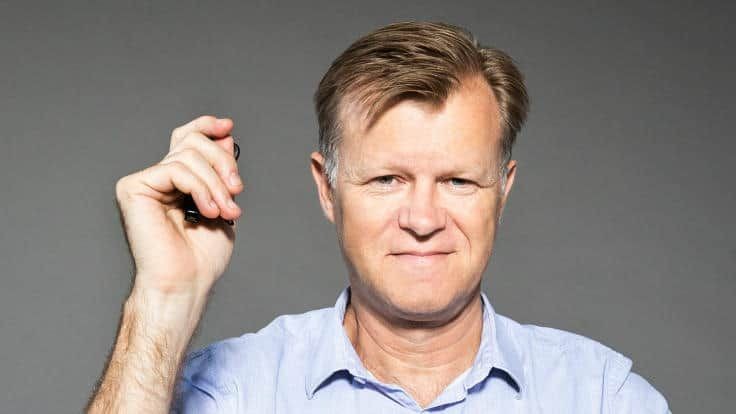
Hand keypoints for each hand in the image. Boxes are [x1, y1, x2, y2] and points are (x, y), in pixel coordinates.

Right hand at [115, 115, 243, 297]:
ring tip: (225, 211)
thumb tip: (224, 134)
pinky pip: (176, 169)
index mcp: (178, 181)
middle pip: (192, 142)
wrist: (186, 282)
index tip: (228, 127)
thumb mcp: (223, 203)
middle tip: (237, 190)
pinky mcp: (134, 188)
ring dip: (216, 183)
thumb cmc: (202, 255)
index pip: (187, 138)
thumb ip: (221, 171)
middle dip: (222, 162)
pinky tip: (208, 211)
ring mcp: (145, 182)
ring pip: (188, 155)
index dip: (207, 126)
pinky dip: (200, 188)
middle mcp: (159, 178)